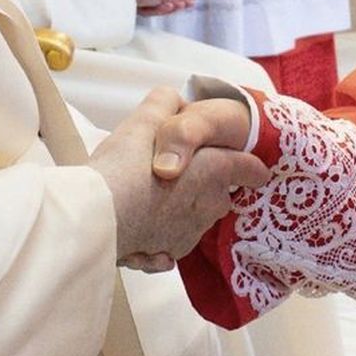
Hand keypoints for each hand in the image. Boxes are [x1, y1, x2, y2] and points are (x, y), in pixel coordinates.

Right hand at [89, 88, 267, 266]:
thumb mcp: (144, 120)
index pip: (247, 167)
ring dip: (181, 211)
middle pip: (218, 194)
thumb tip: (172, 100)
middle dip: (205, 186)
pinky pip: (171, 244)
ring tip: (150, 201)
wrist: (98, 220)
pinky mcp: (168, 255)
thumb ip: (163, 104)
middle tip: (176, 175)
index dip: (251, 167)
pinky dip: (162, 237)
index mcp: (213, 169)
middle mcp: (209, 204)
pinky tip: (141, 231)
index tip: (257, 171)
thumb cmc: (124, 168)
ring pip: (194, 219)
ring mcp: (190, 233)